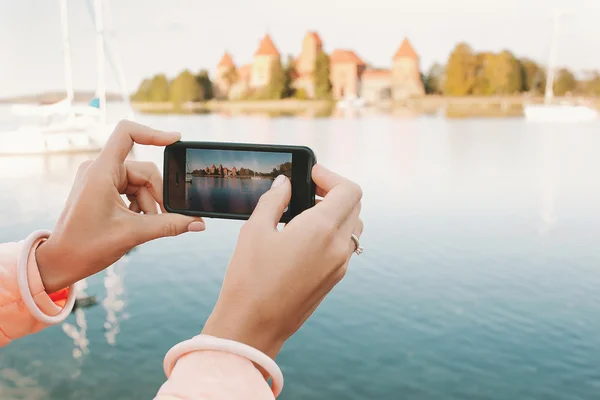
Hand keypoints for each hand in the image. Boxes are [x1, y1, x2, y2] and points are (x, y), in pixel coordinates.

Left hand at [36, 120, 205, 292]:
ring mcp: (100, 178)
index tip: (176, 140)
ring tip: (145, 226)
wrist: (60, 261)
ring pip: (140, 182)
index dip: (154, 133)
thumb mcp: (133, 234)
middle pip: (144, 170)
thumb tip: (199, 223)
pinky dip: (139, 205)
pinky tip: (137, 222)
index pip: (127, 134)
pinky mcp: (102, 188)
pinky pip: (131, 189)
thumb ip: (169, 225)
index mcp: (101, 171)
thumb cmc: (86, 246)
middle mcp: (99, 169)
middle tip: (164, 218)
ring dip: (148, 204)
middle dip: (157, 195)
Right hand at [202, 164, 362, 358]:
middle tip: (306, 190)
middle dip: (334, 191)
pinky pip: (345, 246)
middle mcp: (339, 247)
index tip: (310, 174)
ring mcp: (340, 265)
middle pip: (354, 205)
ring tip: (306, 212)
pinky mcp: (334, 279)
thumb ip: (274, 200)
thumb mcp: (255, 230)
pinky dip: (334, 232)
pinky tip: (305, 236)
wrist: (254, 326)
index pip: (349, 190)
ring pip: (354, 226)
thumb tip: (285, 183)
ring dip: (337, 212)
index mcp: (322, 229)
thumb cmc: (249, 278)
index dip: (330, 176)